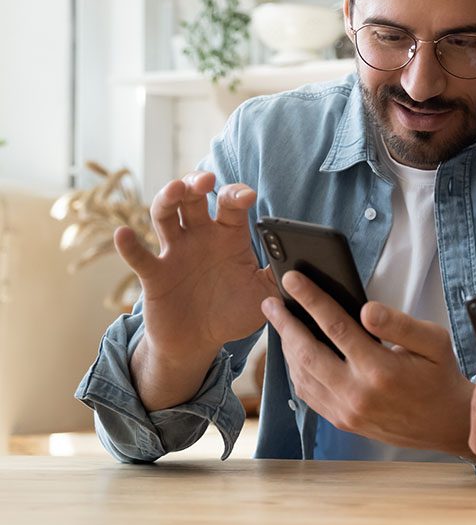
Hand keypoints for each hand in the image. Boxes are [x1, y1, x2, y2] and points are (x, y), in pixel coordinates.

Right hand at [117, 171, 275, 357]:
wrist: (200, 343)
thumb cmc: (233, 313)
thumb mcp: (265, 295)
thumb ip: (281, 277)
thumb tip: (303, 265)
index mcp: (229, 236)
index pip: (231, 204)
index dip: (237, 194)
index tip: (247, 196)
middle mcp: (200, 236)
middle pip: (193, 198)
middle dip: (197, 182)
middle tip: (206, 181)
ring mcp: (175, 252)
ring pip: (165, 214)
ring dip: (167, 198)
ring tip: (174, 190)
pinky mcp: (154, 274)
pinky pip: (138, 256)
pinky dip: (129, 245)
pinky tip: (124, 235)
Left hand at [262, 271, 473, 455]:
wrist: (446, 424)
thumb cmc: (440, 375)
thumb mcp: (434, 340)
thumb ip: (399, 322)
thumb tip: (366, 309)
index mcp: (381, 369)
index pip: (336, 326)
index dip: (311, 299)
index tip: (292, 280)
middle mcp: (358, 393)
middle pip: (307, 352)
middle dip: (285, 323)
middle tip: (270, 301)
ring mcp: (346, 411)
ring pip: (302, 375)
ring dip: (286, 347)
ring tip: (279, 322)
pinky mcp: (342, 421)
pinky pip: (308, 394)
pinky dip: (296, 370)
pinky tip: (294, 353)